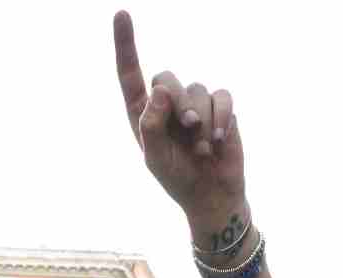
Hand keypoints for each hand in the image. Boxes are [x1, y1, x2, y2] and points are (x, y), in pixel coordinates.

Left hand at [113, 10, 246, 231]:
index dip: (125, 45)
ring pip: (197, 88)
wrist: (210, 194)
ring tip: (201, 147)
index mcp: (143, 113)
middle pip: (165, 77)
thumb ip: (151, 125)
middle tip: (187, 128)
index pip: (129, 74)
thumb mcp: (155, 158)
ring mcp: (196, 102)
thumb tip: (159, 89)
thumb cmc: (177, 177)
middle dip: (177, 102)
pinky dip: (222, 117)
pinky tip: (218, 140)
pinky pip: (222, 95)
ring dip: (201, 120)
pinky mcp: (221, 107)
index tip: (120, 14)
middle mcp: (167, 103)